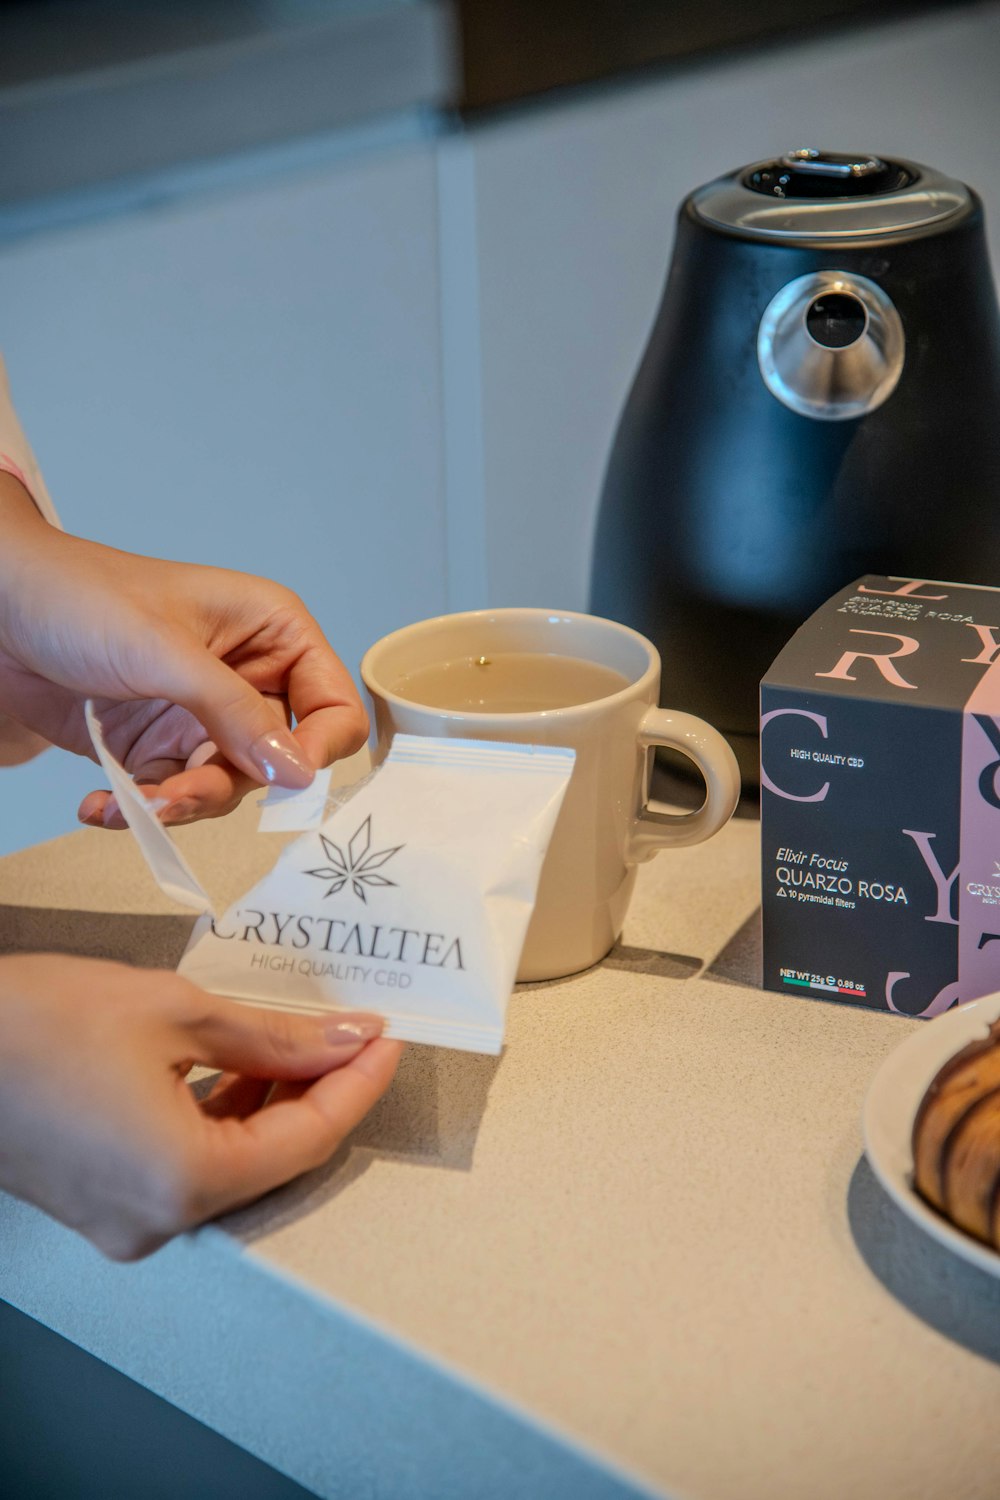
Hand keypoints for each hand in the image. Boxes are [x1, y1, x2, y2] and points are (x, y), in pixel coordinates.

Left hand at [0, 474, 366, 826]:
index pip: (334, 707)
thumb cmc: (81, 596)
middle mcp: (248, 677)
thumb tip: (297, 772)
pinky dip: (139, 810)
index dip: (317, 749)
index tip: (282, 781)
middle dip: (224, 785)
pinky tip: (101, 804)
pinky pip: (172, 796)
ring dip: (178, 804)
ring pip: (225, 787)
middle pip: (277, 761)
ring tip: (131, 803)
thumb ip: (234, 714)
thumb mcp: (165, 652)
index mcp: (273, 633)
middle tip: (175, 795)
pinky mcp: (158, 745)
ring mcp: (202, 715)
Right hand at [0, 953, 403, 1258]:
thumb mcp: (174, 1012)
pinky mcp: (102, 1204)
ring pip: (232, 1163)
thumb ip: (273, 1037)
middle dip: (320, 1092)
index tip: (389, 1039)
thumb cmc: (40, 1021)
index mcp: (184, 1181)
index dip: (357, 1085)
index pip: (308, 1138)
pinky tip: (242, 1065)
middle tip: (355, 1034)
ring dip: (272, 1102)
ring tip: (303, 1038)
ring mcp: (124, 1222)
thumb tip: (346, 1040)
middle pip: (274, 1158)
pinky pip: (187, 1166)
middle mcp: (158, 1222)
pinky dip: (222, 1119)